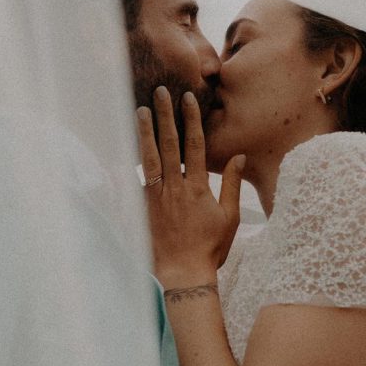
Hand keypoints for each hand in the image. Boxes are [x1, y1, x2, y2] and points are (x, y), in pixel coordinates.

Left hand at [137, 87, 244, 288]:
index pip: (194, 144)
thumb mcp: (229, 216)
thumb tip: (239, 156)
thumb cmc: (210, 247)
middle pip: (168, 144)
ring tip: (139, 110)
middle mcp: (175, 187)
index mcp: (197, 187)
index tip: (187, 98)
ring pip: (149, 157)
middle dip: (164, 115)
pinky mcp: (142, 208)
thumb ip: (231, 184)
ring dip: (144, 132)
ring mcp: (156, 197)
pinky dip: (131, 161)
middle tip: (159, 92)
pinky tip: (127, 147)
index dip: (191, 119)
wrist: (182, 273)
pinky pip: (136, 179)